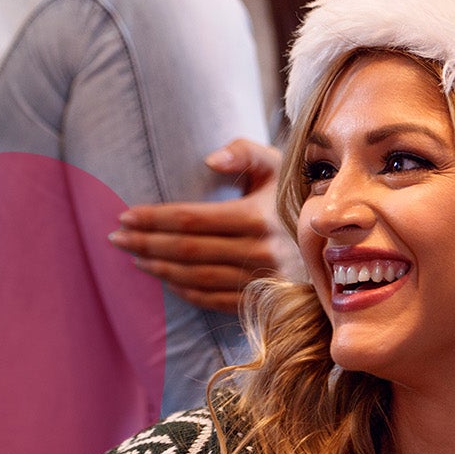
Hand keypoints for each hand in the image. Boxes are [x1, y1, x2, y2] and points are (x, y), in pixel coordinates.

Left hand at [109, 138, 296, 312]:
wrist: (340, 237)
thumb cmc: (293, 193)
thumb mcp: (276, 163)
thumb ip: (243, 151)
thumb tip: (210, 159)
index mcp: (258, 216)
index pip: (191, 219)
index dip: (154, 218)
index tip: (124, 214)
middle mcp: (260, 251)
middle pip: (187, 250)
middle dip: (145, 243)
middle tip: (114, 237)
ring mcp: (262, 281)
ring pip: (196, 277)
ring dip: (158, 268)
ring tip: (132, 257)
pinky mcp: (264, 301)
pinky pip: (214, 300)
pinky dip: (184, 290)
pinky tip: (164, 279)